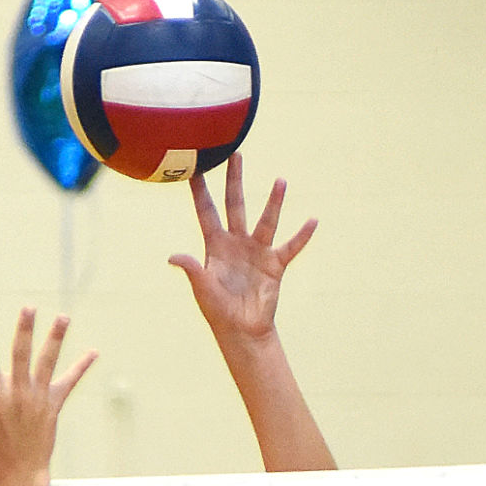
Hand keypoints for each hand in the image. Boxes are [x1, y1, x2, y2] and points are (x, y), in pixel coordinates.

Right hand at [0, 309, 95, 485]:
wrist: (20, 473)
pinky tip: (93, 353)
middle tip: (29, 308)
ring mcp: (37, 399)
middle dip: (25, 330)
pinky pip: (69, 383)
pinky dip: (81, 367)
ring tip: (64, 317)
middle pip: (21, 355)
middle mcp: (17, 394)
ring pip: (47, 363)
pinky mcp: (53, 406)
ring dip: (55, 339)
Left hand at [168, 152, 316, 343]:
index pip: (206, 212)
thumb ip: (192, 269)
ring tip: (280, 181)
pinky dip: (302, 236)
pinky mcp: (275, 265)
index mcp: (215, 246)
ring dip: (274, 202)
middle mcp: (237, 242)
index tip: (194, 168)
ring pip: (266, 220)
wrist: (242, 330)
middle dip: (234, 180)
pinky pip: (291, 247)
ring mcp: (257, 251)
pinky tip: (312, 221)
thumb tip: (173, 257)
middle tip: (235, 154)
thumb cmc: (218, 311)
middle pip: (235, 205)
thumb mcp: (203, 289)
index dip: (200, 191)